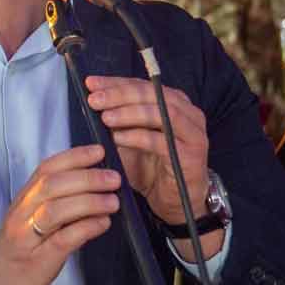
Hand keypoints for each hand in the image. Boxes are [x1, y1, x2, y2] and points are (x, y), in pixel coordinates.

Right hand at [0, 145, 120, 284]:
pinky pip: (63, 240)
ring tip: (113, 201)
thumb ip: (52, 206)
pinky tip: (103, 224)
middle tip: (114, 177)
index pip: (46, 169)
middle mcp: (20, 215)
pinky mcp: (36, 264)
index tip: (98, 151)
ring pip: (57, 209)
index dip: (73, 156)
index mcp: (21, 202)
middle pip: (53, 185)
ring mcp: (26, 239)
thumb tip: (89, 189)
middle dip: (87, 177)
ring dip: (89, 201)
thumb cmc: (14, 258)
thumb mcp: (29, 225)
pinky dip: (86, 228)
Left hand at [85, 76, 221, 259]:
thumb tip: (93, 99)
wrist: (173, 202)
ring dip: (129, 113)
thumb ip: (118, 118)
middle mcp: (189, 114)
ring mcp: (193, 134)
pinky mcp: (191, 156)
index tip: (91, 83)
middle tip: (96, 100)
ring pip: (161, 113)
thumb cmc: (152, 168)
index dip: (116, 82)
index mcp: (175, 103)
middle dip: (121, 94)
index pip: (143, 84)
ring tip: (105, 117)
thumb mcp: (131, 137)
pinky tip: (117, 137)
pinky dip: (137, 137)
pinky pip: (161, 141)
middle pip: (154, 93)